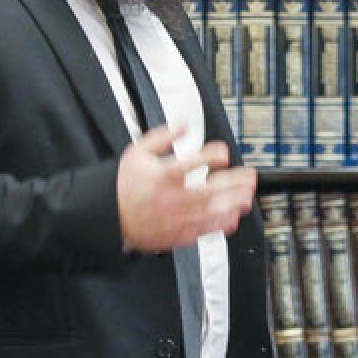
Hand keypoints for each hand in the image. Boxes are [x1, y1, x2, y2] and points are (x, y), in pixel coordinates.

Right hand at [117, 123, 257, 252]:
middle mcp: (171, 198)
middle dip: (233, 183)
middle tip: (249, 177)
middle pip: (208, 190)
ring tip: (247, 197)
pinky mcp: (175, 234)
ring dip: (231, 204)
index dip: (211, 156)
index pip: (192, 163)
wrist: (108, 216)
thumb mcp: (138, 152)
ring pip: (209, 212)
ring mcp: (175, 218)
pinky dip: (219, 225)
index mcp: (162, 175)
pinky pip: (201, 231)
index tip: (224, 152)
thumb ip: (163, 136)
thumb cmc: (124, 185)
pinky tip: (232, 218)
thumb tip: (184, 124)